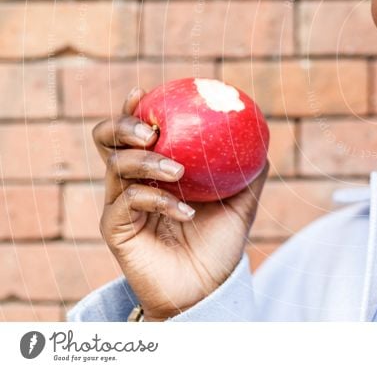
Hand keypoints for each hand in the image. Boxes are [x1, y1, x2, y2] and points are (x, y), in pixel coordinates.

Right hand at [93, 87, 267, 320]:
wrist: (205, 289)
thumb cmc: (218, 245)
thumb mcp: (240, 205)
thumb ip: (248, 175)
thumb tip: (265, 142)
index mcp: (153, 170)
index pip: (135, 132)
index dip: (132, 109)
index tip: (144, 91)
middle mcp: (131, 182)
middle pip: (108, 140)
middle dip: (123, 126)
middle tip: (153, 130)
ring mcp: (120, 205)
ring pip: (116, 167)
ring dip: (147, 162)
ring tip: (178, 171)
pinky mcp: (115, 229)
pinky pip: (128, 203)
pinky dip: (158, 200)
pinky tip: (186, 211)